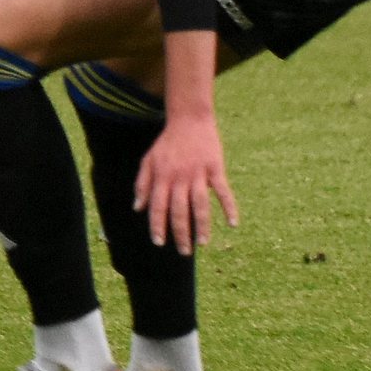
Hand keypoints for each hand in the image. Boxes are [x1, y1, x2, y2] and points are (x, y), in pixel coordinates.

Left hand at [134, 116, 238, 256]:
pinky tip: (232, 224)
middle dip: (180, 233)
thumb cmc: (167, 142)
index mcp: (161, 177)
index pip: (157, 207)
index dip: (157, 226)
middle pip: (179, 211)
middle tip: (184, 251)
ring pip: (200, 205)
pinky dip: (229, 207)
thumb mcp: (148, 160)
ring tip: (202, 243)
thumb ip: (142, 184)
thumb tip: (137, 209)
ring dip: (201, 226)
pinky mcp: (215, 168)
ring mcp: (198, 174)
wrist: (189, 119)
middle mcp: (178, 178)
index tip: (159, 243)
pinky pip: (223, 191)